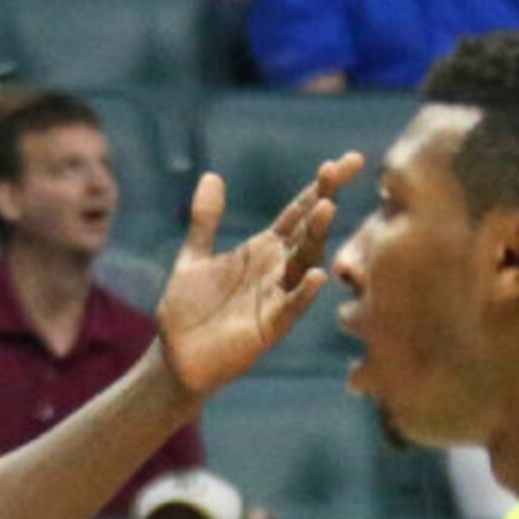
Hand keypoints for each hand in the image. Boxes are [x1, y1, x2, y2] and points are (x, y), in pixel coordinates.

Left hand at [152, 154, 360, 400]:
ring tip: (327, 208)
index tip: (344, 161)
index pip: (298, 212)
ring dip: (315, 237)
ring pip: (303, 262)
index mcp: (262, 250)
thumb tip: (213, 176)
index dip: (319, 187)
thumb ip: (205, 220)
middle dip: (323, 200)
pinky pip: (291, 307)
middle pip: (307, 230)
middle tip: (338, 170)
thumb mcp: (193, 257)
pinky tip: (315, 274)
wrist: (175, 357)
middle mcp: (276, 270)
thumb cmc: (189, 309)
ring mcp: (276, 297)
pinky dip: (303, 292)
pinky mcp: (269, 327)